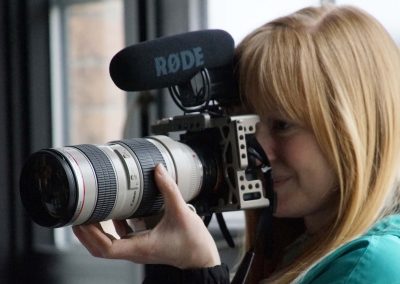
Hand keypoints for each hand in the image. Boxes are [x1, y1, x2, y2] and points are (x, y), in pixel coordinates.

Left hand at [73, 164, 220, 268]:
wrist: (201, 258)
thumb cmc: (193, 244)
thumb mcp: (181, 213)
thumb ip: (169, 190)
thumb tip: (158, 170)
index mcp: (140, 247)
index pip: (105, 248)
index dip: (89, 234)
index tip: (82, 219)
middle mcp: (136, 250)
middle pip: (100, 247)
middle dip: (86, 232)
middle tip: (78, 213)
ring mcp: (139, 247)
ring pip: (108, 243)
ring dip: (96, 229)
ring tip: (90, 211)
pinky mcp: (144, 242)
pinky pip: (122, 235)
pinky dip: (113, 224)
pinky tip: (114, 210)